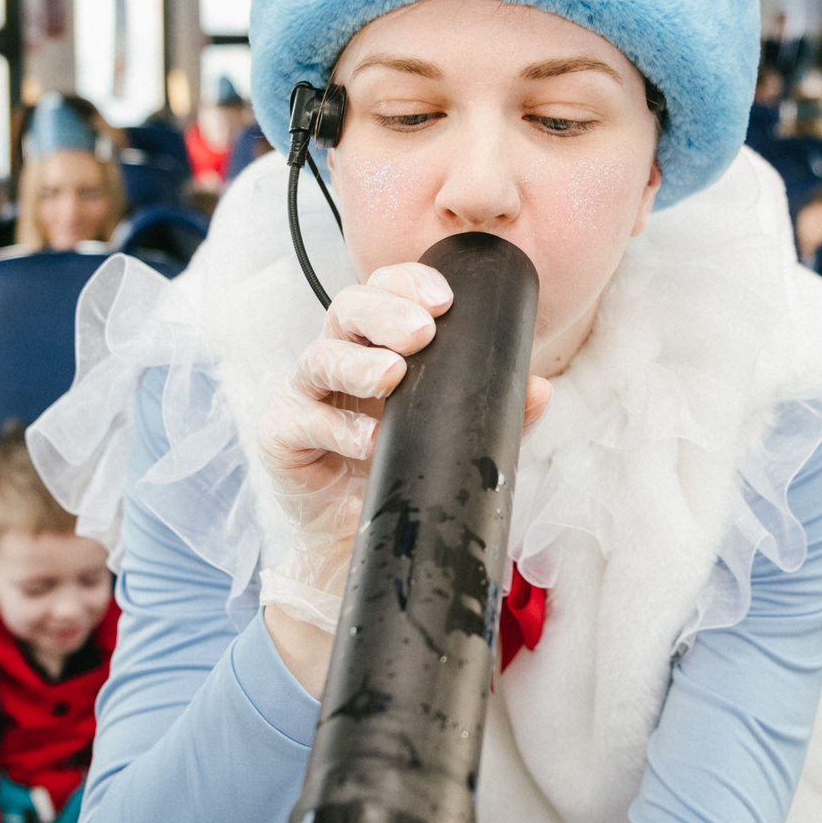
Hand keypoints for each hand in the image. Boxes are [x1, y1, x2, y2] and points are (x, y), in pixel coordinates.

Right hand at [258, 263, 550, 686]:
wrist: (355, 539)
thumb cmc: (401, 473)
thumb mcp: (453, 439)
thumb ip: (495, 415)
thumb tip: (540, 388)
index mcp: (374, 344)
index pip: (385, 292)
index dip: (408, 283)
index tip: (444, 298)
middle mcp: (336, 359)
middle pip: (347, 308)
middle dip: (385, 311)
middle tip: (423, 331)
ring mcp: (304, 394)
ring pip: (320, 358)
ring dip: (358, 364)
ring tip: (392, 376)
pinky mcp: (281, 434)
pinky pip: (305, 421)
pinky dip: (339, 429)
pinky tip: (369, 440)